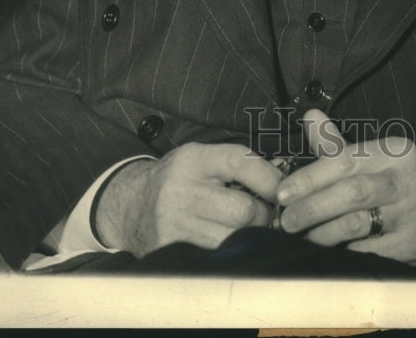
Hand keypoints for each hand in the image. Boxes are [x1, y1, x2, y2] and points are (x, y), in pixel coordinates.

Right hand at [94, 142, 281, 257]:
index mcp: (192, 160)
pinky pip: (216, 257)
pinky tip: (230, 244)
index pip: (240, 162)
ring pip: (233, 238)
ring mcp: (173, 224)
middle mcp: (180, 190)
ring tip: (248, 229)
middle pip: (242, 209)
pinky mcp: (170, 251)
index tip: (282, 189)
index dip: (269, 177)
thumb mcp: (201, 159)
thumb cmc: (177, 179)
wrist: (130, 206)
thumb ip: (237, 164)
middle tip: (265, 215)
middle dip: (262, 214)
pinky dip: (230, 252)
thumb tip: (284, 177)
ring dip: (249, 236)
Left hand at [275, 109, 415, 269]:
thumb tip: (309, 115)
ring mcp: (411, 215)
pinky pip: (366, 251)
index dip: (310, 176)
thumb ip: (336, 144)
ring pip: (357, 223)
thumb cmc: (395, 186)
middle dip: (312, 207)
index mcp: (394, 151)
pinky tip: (323, 254)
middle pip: (352, 192)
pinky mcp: (411, 246)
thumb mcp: (371, 160)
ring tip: (299, 237)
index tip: (282, 192)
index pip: (345, 159)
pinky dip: (341, 252)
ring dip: (321, 232)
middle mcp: (405, 180)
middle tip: (285, 220)